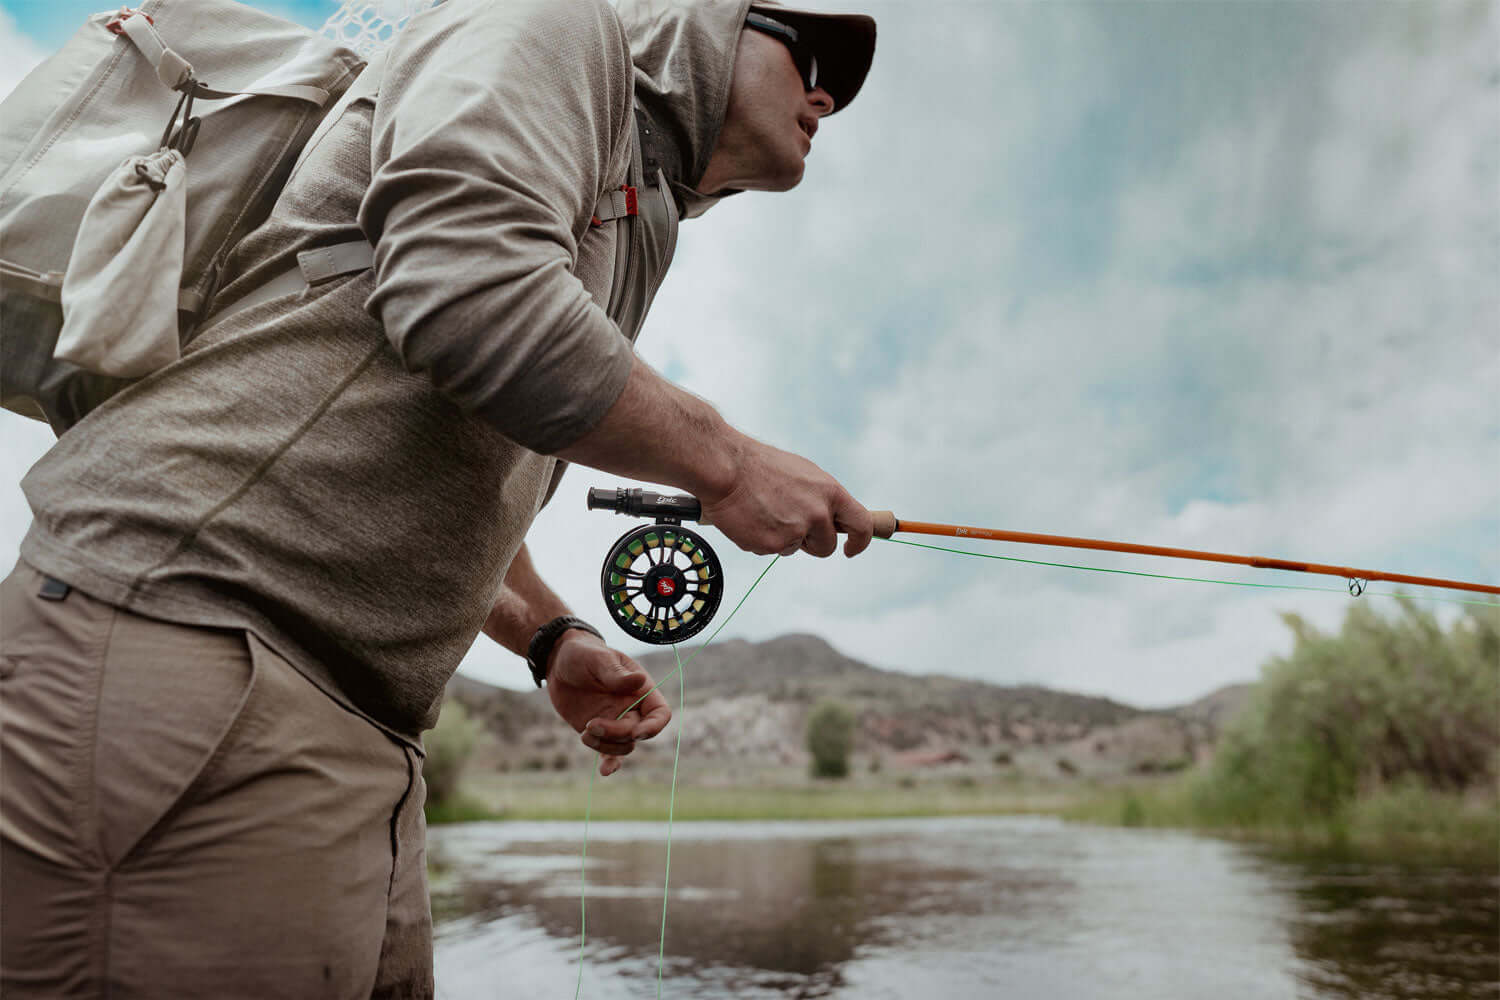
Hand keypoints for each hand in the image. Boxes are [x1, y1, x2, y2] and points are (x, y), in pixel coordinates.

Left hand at [546, 631, 671, 775]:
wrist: (558, 662)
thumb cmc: (583, 653)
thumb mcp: (598, 658)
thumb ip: (616, 674)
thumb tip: (638, 681)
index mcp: (640, 689)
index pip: (660, 713)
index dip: (653, 727)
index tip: (636, 732)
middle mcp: (631, 708)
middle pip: (638, 732)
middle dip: (617, 733)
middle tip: (591, 725)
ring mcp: (615, 721)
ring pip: (622, 746)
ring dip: (605, 745)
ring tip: (584, 731)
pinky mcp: (597, 731)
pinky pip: (608, 752)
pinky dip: (609, 763)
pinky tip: (604, 772)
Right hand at [699, 437, 873, 558]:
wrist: (726, 468)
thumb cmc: (760, 467)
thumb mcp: (803, 474)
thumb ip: (822, 499)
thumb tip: (832, 519)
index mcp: (830, 493)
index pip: (861, 524)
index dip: (860, 541)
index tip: (850, 549)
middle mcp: (817, 514)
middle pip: (826, 546)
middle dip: (811, 543)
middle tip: (789, 525)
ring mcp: (795, 531)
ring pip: (794, 549)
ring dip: (782, 539)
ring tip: (763, 512)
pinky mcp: (772, 544)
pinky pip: (770, 552)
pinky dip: (760, 540)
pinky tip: (750, 518)